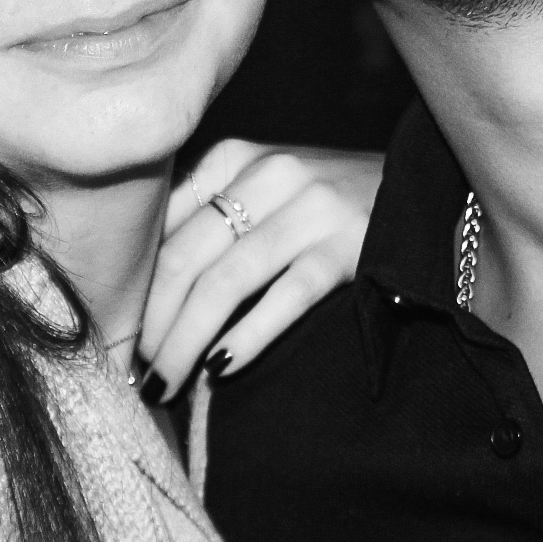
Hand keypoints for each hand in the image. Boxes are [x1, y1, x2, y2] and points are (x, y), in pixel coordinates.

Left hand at [138, 138, 383, 401]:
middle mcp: (269, 175)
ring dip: (186, 341)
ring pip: (224, 283)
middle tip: (141, 375)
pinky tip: (223, 368)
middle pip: (184, 258)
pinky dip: (247, 336)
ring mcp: (310, 210)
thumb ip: (209, 217)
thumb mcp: (263, 187)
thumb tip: (145, 290)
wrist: (421, 190)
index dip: (136, 289)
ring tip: (167, 383)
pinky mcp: (346, 247)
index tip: (121, 337)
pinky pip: (284, 298)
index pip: (164, 228)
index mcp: (235, 158)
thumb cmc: (325, 201)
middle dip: (153, 325)